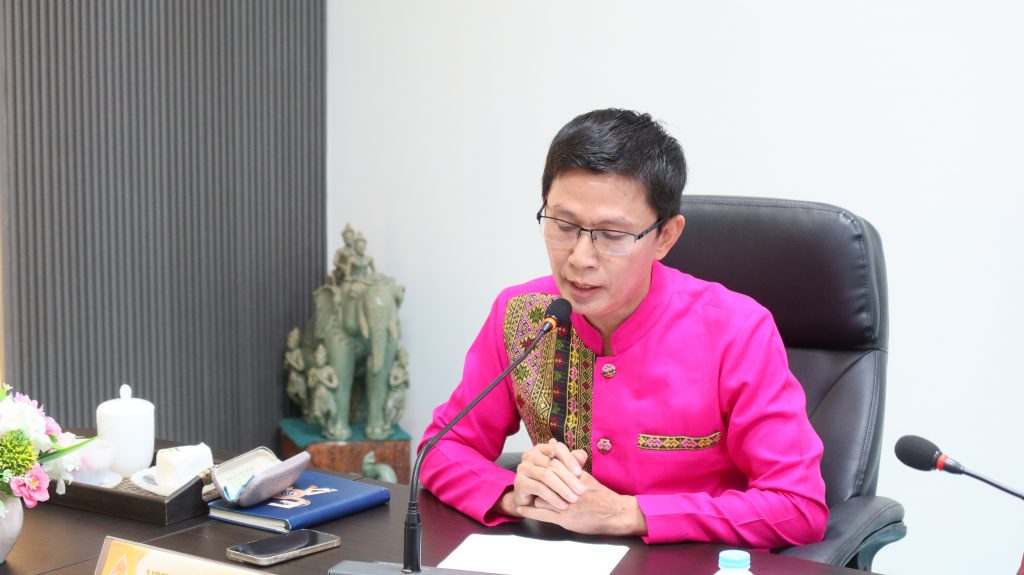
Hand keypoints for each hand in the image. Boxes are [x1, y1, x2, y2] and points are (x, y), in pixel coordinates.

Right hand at [498, 439, 587, 515]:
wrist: (530, 500)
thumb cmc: (549, 484)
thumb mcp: (563, 472)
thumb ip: (572, 462)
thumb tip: (582, 454)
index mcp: (541, 449)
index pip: (557, 448)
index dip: (570, 460)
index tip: (581, 473)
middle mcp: (530, 455)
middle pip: (552, 464)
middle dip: (569, 478)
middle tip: (581, 490)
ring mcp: (523, 468)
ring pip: (546, 476)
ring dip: (562, 488)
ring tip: (573, 499)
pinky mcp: (519, 482)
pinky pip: (538, 488)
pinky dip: (553, 497)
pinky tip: (562, 505)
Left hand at [516, 470, 647, 535]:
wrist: (613, 514)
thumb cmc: (600, 495)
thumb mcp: (587, 476)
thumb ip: (570, 461)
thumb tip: (553, 443)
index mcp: (575, 477)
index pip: (553, 469)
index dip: (542, 467)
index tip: (533, 464)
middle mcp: (570, 491)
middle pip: (545, 483)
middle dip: (538, 482)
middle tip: (529, 478)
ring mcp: (567, 506)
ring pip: (542, 497)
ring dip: (537, 496)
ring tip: (531, 493)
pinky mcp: (565, 519)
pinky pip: (542, 514)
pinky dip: (530, 511)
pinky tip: (521, 508)